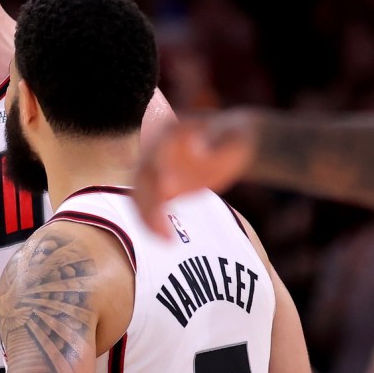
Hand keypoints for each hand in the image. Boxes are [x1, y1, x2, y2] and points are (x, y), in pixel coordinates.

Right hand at [132, 110, 258, 237]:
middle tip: (162, 224)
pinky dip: (152, 222)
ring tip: (165, 238)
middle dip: (148, 199)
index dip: (158, 166)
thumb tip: (199, 150)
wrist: (229, 143)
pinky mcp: (160, 188)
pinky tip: (167, 239)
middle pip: (142, 176)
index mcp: (170, 133)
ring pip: (140, 194)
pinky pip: (148, 206)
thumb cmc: (233, 137)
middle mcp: (155, 150)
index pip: (158, 148)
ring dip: (146, 216)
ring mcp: (155, 170)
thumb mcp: (232, 135)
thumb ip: (216, 141)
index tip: (166, 188)